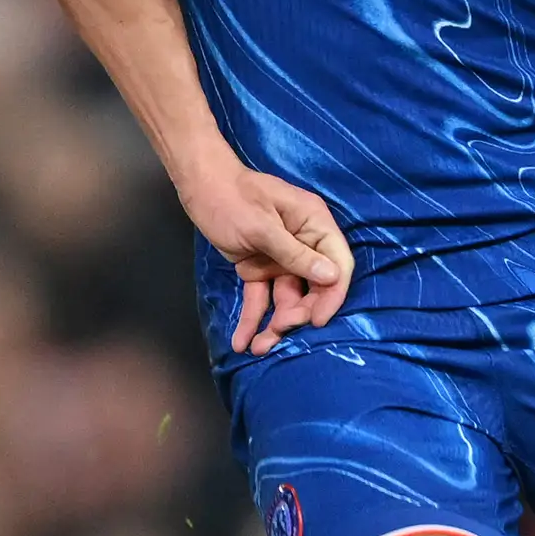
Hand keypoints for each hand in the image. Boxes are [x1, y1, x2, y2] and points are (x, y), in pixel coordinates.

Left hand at [176, 160, 353, 354]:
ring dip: (274, 325)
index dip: (332, 295)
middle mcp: (303, 243)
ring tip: (259, 348)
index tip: (318, 320)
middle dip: (298, 313)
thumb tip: (332, 277)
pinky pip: (261, 297)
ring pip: (285, 298)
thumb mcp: (261, 226)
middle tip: (279, 330)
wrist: (197, 187)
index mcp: (313, 224)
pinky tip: (242, 341)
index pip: (336, 264)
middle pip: (313, 287)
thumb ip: (295, 254)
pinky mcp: (260, 268)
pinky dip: (252, 318)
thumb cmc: (231, 198)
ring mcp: (281, 257)